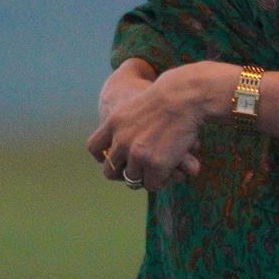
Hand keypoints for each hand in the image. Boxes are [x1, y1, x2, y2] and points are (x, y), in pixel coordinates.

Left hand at [84, 62, 211, 189]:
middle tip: (138, 172)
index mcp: (113, 122)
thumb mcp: (137, 103)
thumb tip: (124, 137)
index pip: (94, 148)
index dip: (102, 156)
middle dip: (122, 174)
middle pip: (110, 171)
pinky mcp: (155, 165)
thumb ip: (126, 122)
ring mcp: (137, 155)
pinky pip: (152, 184)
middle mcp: (121, 141)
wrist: (184, 96)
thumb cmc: (168, 94)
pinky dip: (161, 180)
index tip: (111, 158)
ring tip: (158, 170)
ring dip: (144, 177)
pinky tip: (170, 170)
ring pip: (133, 180)